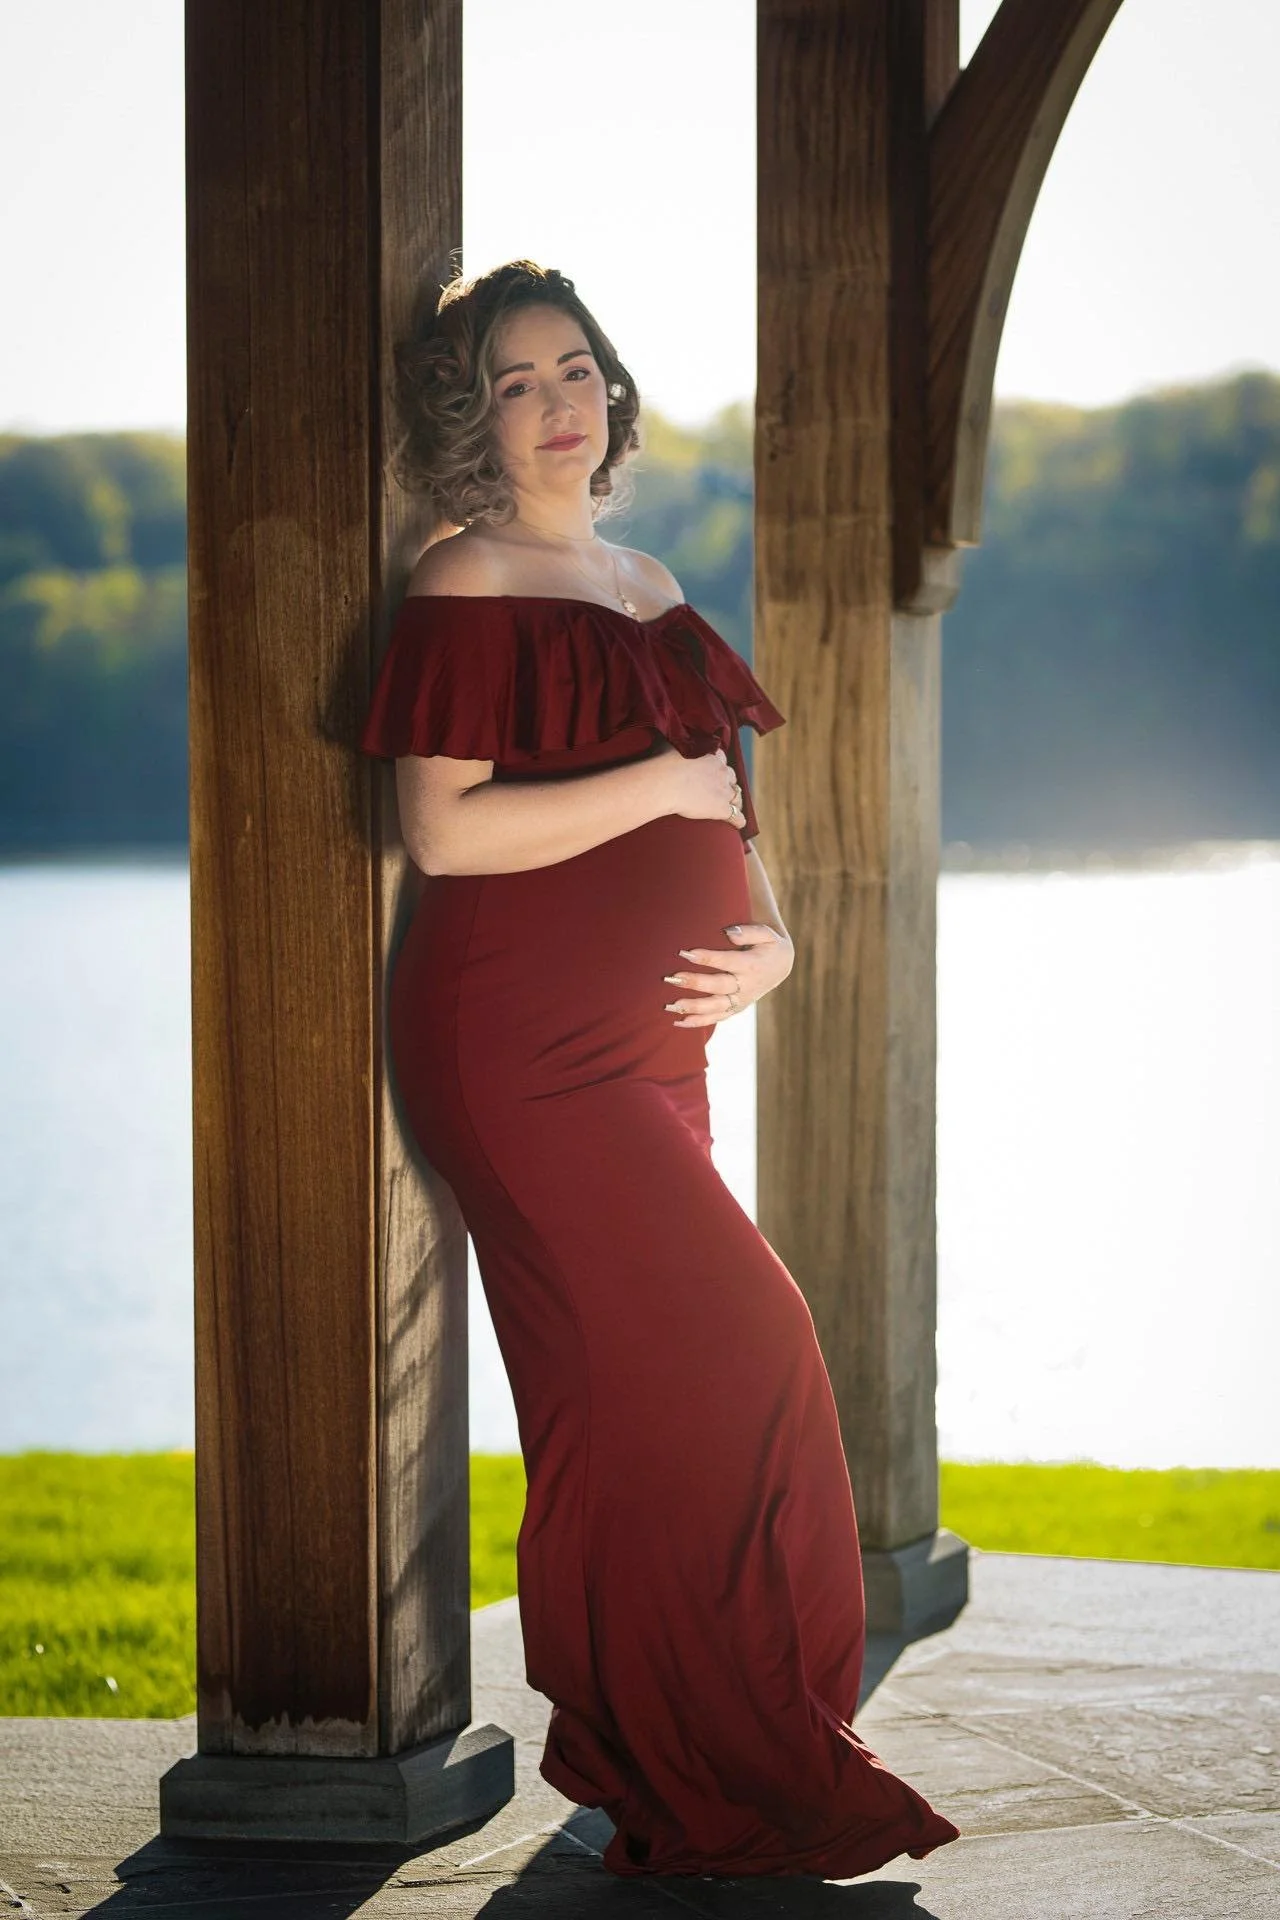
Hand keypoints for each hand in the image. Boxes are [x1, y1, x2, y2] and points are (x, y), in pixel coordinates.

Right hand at [654, 741, 745, 829]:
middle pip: (732, 778)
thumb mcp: (672, 746)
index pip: (721, 759)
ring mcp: (724, 792)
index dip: (717, 765)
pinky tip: (738, 824)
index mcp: (712, 757)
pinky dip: (738, 820)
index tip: (712, 769)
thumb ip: (677, 743)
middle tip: (720, 789)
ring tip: (731, 807)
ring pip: (737, 797)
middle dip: (727, 783)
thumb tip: (669, 736)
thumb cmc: (665, 764)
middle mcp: (722, 773)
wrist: (666, 783)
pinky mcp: (722, 809)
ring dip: (735, 801)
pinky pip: (737, 816)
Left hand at [662, 923, 794, 1026]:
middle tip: (673, 978)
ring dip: (693, 1007)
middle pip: (717, 986)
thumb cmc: (768, 946)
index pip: (727, 961)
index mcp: (752, 965)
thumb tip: (729, 933)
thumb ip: (749, 932)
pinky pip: (715, 1018)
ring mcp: (739, 1000)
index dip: (707, 958)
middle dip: (695, 983)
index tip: (686, 953)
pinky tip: (678, 1022)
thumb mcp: (766, 934)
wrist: (780, 967)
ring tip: (671, 1005)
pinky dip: (698, 1022)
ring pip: (715, 1007)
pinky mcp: (734, 1009)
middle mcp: (745, 986)